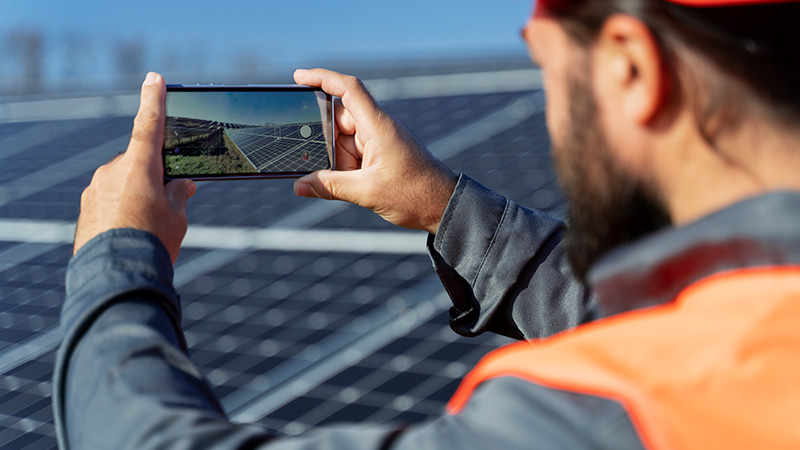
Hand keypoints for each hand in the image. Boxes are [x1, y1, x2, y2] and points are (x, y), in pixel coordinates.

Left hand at [73, 72, 195, 262]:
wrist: (115, 274)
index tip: (154, 78)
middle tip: (172, 203)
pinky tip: (131, 233)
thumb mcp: (177, 216)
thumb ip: (179, 193)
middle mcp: (113, 171)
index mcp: (139, 166)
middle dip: (156, 176)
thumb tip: (181, 185)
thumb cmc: (151, 241)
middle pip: (140, 163)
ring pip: (124, 182)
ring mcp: (96, 189)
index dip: (154, 100)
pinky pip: (109, 200)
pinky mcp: (87, 208)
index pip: (149, 124)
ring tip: (149, 228)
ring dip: (138, 196)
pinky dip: (122, 210)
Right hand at [292, 69, 456, 233]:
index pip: (348, 90)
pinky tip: (347, 184)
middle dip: (324, 142)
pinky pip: (354, 153)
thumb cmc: (415, 194)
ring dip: (337, 161)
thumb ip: (331, 187)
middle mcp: (379, 128)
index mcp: (379, 126)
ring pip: (344, 141)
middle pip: (339, 121)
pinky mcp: (381, 154)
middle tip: (313, 161)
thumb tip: (300, 185)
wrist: (443, 206)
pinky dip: (346, 167)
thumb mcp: (367, 192)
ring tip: (347, 182)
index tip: (299, 77)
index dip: (322, 78)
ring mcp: (380, 140)